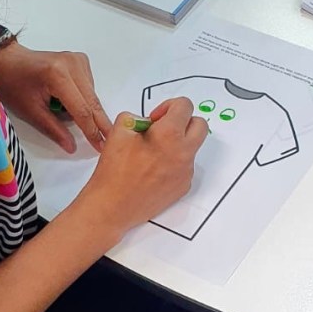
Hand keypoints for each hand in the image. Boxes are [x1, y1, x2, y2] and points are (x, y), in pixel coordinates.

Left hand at [0, 41, 111, 152]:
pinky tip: (67, 98)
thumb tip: (72, 147)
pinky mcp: (79, 59)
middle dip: (100, 123)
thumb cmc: (12, 85)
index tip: (101, 146)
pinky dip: (83, 97)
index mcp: (58, 76)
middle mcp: (72, 64)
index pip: (81, 109)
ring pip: (92, 94)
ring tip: (63, 111)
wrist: (7, 61)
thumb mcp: (31, 111)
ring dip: (88, 109)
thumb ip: (54, 130)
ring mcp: (77, 59)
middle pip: (92, 100)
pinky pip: (89, 85)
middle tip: (109, 140)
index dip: (91, 130)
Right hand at [79, 97, 207, 237]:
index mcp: (169, 135)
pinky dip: (174, 162)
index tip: (156, 117)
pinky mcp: (182, 187)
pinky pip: (185, 167)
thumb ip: (136, 117)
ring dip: (178, 143)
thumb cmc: (114, 171)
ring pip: (192, 147)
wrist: (112, 205)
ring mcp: (185, 172)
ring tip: (153, 153)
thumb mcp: (119, 130)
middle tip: (163, 128)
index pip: (185, 106)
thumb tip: (147, 122)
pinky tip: (153, 169)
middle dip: (183, 121)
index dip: (168, 106)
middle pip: (200, 125)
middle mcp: (183, 153)